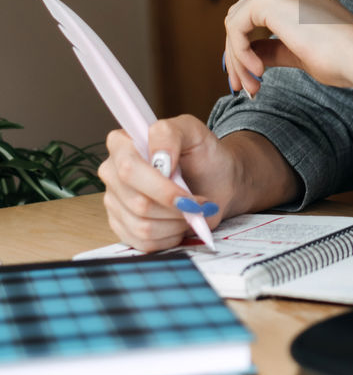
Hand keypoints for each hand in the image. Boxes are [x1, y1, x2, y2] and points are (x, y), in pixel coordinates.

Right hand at [99, 116, 237, 251]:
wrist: (217, 182)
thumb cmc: (204, 155)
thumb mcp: (193, 131)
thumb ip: (169, 134)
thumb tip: (157, 157)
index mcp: (122, 144)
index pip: (128, 168)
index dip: (159, 185)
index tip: (185, 190)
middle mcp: (112, 173)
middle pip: (137, 202)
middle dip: (174, 206)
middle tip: (197, 202)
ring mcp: (115, 202)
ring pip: (141, 225)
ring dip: (175, 222)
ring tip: (190, 210)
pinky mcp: (122, 227)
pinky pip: (143, 243)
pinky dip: (169, 237)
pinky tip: (178, 223)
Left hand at [223, 0, 352, 96]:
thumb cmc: (339, 55)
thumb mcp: (296, 48)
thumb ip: (271, 46)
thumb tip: (247, 53)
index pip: (257, 11)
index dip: (247, 45)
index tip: (252, 76)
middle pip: (243, 15)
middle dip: (239, 54)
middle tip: (245, 86)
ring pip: (236, 22)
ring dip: (238, 58)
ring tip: (252, 86)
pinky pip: (236, 27)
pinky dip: (240, 53)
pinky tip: (259, 72)